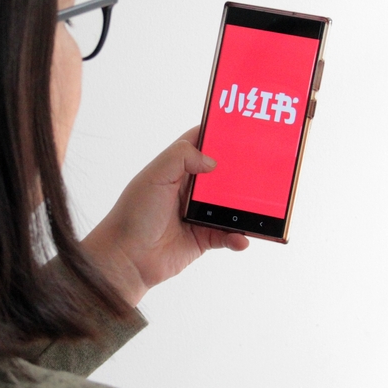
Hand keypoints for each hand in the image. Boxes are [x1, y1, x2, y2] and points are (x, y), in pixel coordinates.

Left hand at [80, 126, 249, 306]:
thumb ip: (181, 157)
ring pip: (230, 205)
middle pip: (222, 173)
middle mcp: (189, 189)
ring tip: (261, 204)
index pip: (201, 144)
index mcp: (176, 169)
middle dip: (240, 170)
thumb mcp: (155, 175)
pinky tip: (241, 238)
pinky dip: (237, 237)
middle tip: (261, 165)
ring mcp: (198, 214)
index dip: (218, 135)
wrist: (127, 257)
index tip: (240, 129)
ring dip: (244, 206)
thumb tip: (212, 161)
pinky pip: (228, 235)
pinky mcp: (204, 238)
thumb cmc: (134, 214)